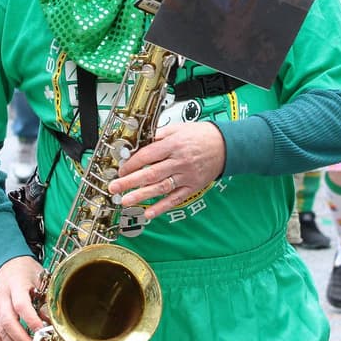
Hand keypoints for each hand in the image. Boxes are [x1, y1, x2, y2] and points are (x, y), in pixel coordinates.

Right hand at [0, 256, 48, 340]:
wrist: (6, 261)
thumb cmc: (24, 269)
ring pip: (0, 330)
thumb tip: (51, 321)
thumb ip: (44, 298)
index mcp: (15, 284)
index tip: (41, 332)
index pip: (21, 305)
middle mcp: (2, 296)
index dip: (30, 320)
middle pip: (8, 321)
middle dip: (21, 340)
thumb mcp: (39, 278)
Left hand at [108, 122, 225, 220]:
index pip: (148, 155)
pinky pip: (175, 199)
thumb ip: (159, 135)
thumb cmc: (201, 135)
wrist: (225, 145)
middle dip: (130, 182)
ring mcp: (186, 176)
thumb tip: (140, 142)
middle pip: (151, 173)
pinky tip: (149, 213)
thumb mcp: (179, 128)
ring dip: (142, 196)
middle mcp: (179, 161)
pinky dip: (162, 207)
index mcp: (174, 145)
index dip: (132, 163)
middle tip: (114, 188)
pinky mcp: (193, 187)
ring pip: (161, 188)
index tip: (121, 169)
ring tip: (125, 201)